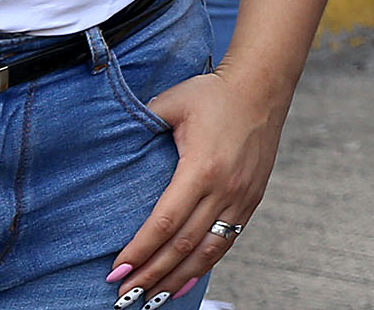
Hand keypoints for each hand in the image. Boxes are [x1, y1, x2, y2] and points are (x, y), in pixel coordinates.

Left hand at [109, 71, 287, 307]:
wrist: (264, 85)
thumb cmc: (213, 92)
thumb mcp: (172, 103)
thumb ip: (142, 124)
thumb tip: (109, 142)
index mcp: (202, 168)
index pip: (165, 222)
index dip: (139, 251)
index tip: (115, 271)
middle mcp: (225, 188)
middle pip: (183, 245)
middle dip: (152, 275)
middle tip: (123, 297)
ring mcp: (242, 196)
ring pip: (207, 251)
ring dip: (177, 279)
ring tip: (151, 300)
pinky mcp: (252, 198)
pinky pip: (227, 240)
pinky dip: (204, 265)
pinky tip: (184, 281)